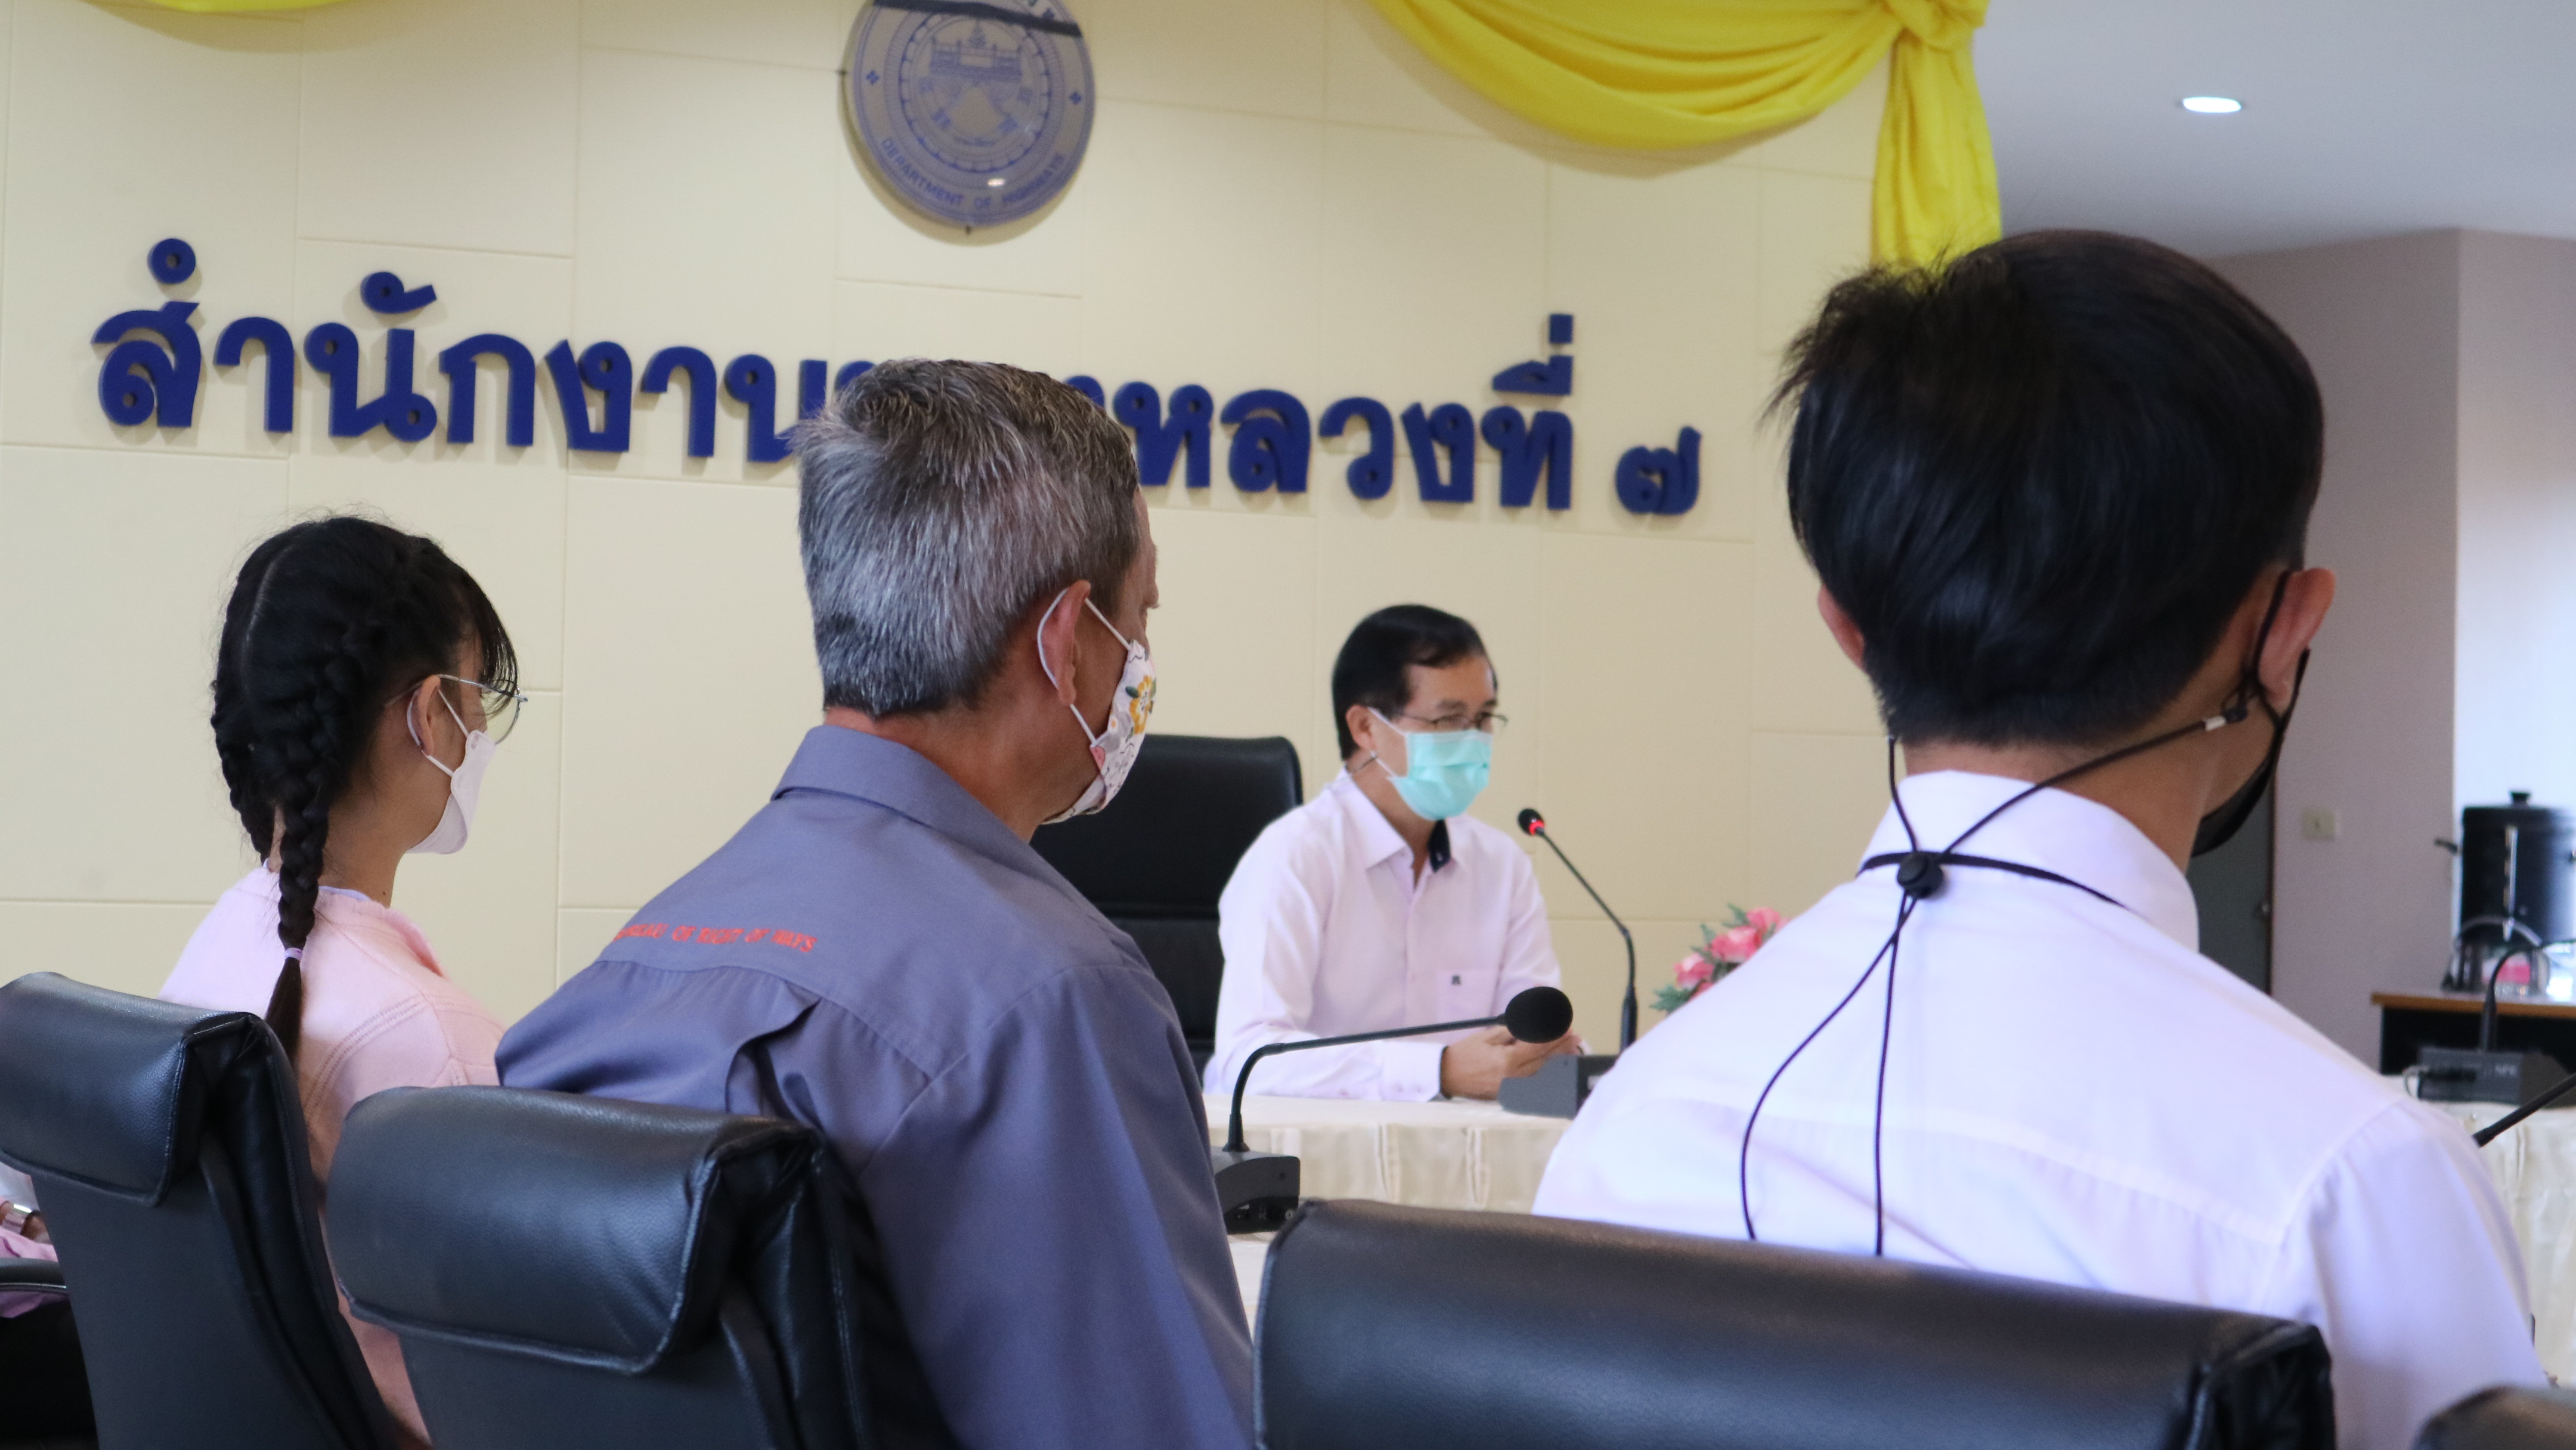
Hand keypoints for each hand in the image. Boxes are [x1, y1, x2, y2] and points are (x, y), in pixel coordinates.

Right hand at [1440, 1026, 1580, 1099]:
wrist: (1447, 1076)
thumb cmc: (1465, 1053)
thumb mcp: (1488, 1036)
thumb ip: (1513, 1032)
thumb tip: (1536, 1027)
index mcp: (1507, 1061)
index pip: (1537, 1046)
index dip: (1553, 1035)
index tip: (1565, 1025)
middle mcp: (1513, 1077)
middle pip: (1544, 1060)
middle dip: (1561, 1046)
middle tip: (1574, 1034)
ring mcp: (1513, 1088)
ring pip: (1543, 1072)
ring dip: (1559, 1058)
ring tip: (1572, 1047)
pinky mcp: (1511, 1094)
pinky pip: (1534, 1081)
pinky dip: (1547, 1070)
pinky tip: (1556, 1064)